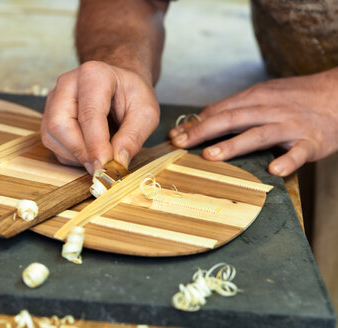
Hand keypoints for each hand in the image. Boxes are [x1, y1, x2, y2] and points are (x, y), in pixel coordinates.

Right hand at [41, 61, 159, 173]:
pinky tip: (90, 151)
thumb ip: (133, 137)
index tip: (105, 166)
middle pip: (60, 125)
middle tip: (103, 167)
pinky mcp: (49, 116)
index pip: (89, 114)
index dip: (96, 144)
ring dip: (76, 156)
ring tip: (101, 156)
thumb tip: (116, 164)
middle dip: (81, 152)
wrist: (120, 85)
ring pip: (52, 136)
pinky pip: (52, 143)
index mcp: (94, 75)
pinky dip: (71, 155)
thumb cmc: (132, 95)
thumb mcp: (146, 113)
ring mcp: (54, 100)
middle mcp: (67, 84)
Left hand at [169, 68, 337, 175]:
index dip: (196, 123)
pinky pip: (299, 152)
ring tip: (210, 157)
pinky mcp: (312, 141)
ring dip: (233, 145)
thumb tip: (203, 117)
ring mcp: (290, 125)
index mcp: (256, 98)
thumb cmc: (295, 98)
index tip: (175, 135)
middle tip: (180, 144)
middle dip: (204, 132)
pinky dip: (288, 161)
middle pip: (232, 119)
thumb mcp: (264, 95)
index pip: (220, 110)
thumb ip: (236, 107)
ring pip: (258, 134)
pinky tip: (275, 171)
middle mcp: (269, 109)